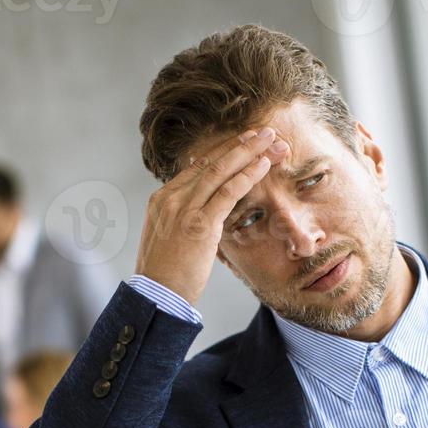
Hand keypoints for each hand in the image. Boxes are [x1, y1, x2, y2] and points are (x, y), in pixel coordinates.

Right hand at [133, 127, 287, 304]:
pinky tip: (264, 165)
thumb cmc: (164, 273)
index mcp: (162, 199)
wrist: (156, 295)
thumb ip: (181, 217)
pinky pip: (228, 192)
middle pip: (211, 163)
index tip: (243, 142)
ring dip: (249, 152)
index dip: (223, 152)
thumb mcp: (167, 237)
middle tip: (263, 132)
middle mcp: (172, 198)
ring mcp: (185, 209)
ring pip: (221, 171)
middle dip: (240, 145)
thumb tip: (200, 209)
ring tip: (271, 139)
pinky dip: (248, 175)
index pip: (197, 168)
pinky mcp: (200, 224)